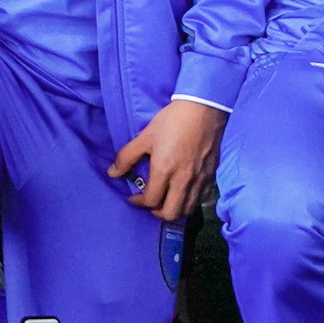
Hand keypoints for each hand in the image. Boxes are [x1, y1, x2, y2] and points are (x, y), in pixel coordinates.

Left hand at [110, 96, 227, 216]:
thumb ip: (126, 156)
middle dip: (156, 213)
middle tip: (150, 203)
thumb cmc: (172, 121)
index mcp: (164, 171)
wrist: (203, 109)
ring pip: (187, 210)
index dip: (138, 202)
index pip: (151, 201)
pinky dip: (190, 202)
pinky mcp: (211, 176)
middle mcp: (183, 181)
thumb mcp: (145, 136)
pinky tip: (183, 193)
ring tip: (166, 200)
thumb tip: (112, 173)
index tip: (133, 197)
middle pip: (170, 213)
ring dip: (174, 210)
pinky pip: (201, 199)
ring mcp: (199, 180)